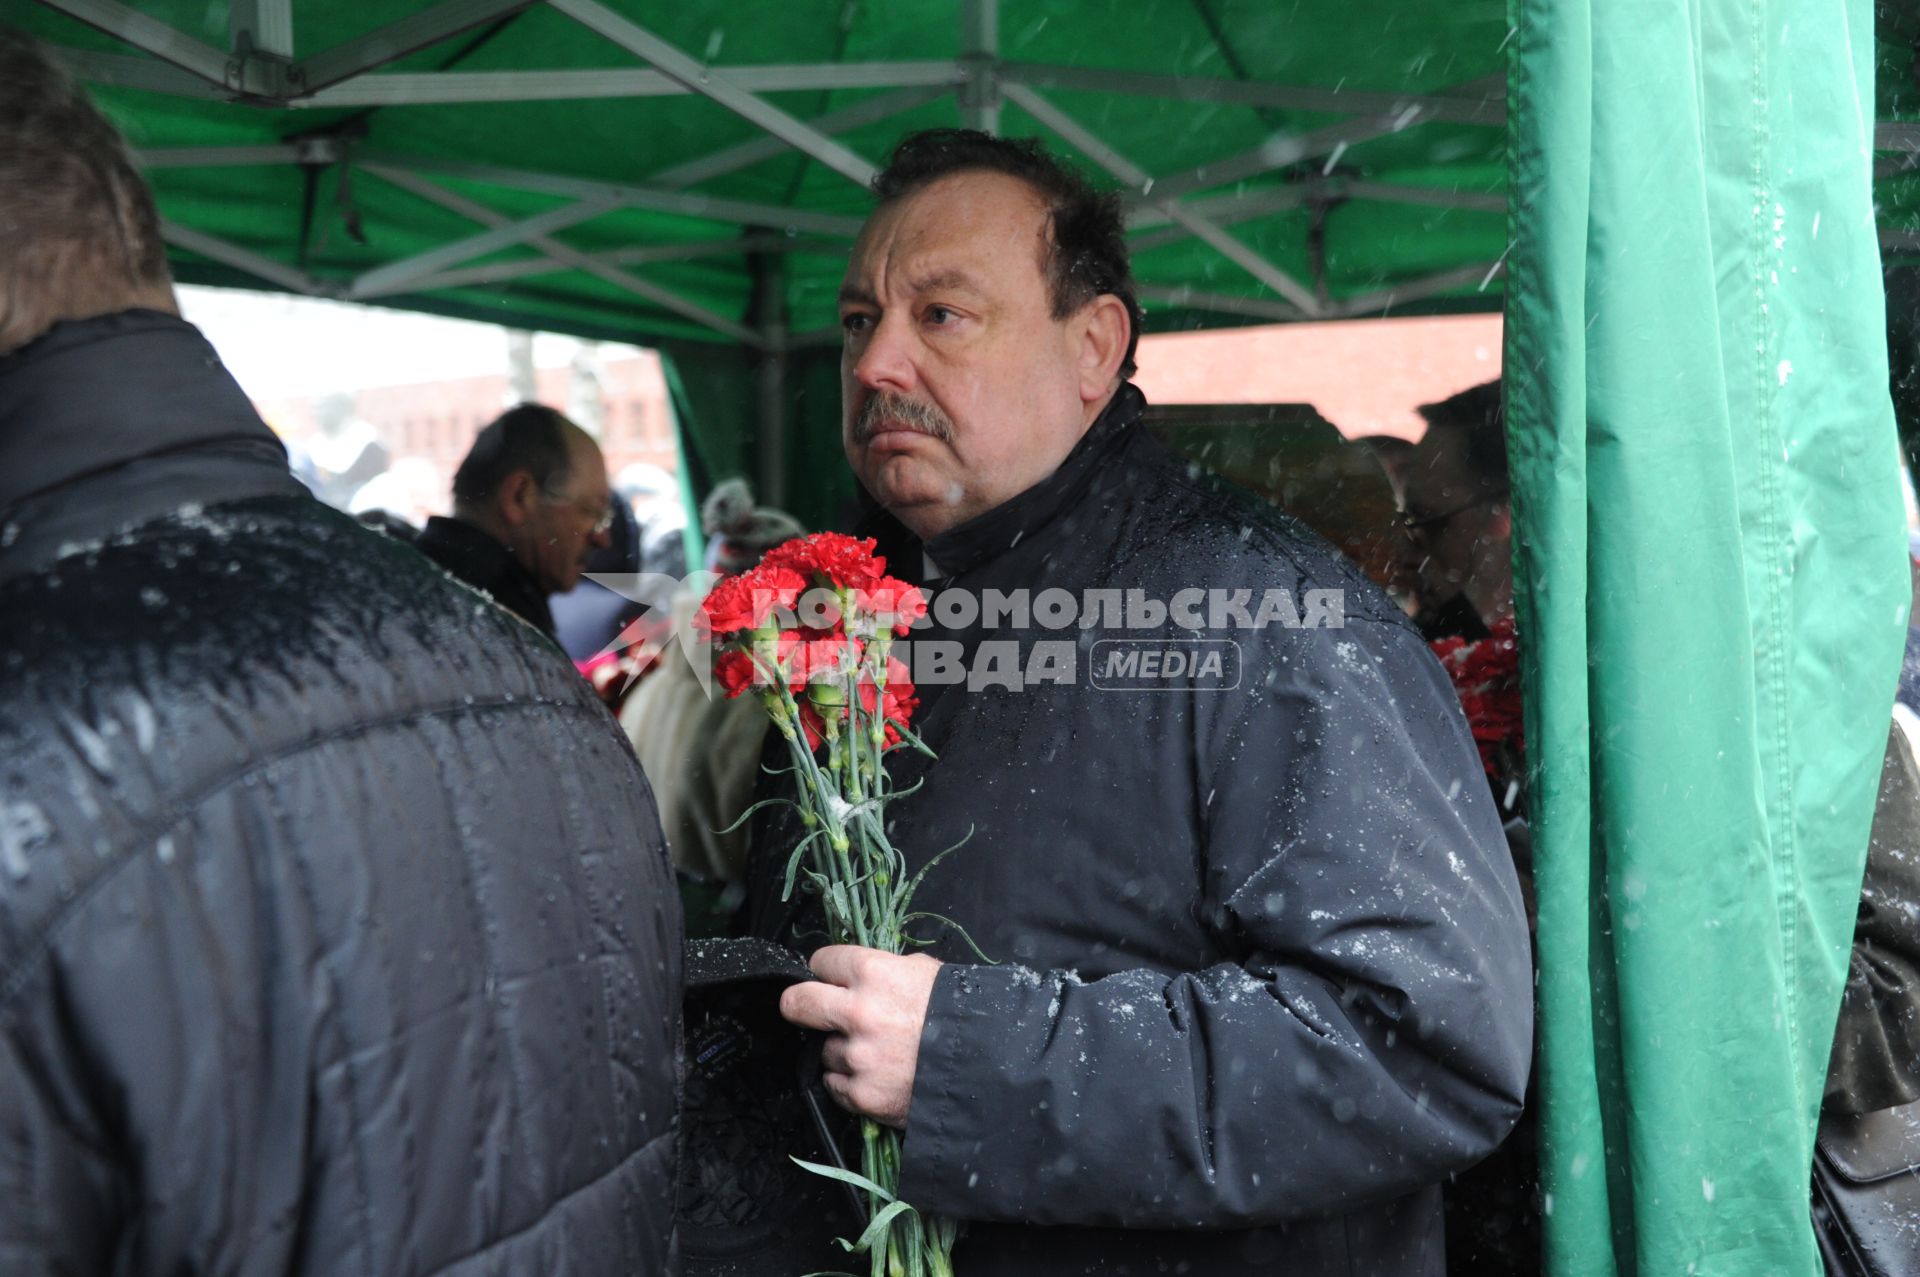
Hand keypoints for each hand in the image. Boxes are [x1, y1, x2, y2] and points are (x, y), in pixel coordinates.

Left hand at [779, 946, 942, 1128]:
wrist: (985, 1066)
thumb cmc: (958, 1012)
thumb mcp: (924, 971)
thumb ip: (883, 971)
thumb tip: (855, 975)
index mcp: (872, 973)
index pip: (820, 962)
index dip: (828, 971)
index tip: (832, 980)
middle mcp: (858, 1012)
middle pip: (796, 1003)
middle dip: (800, 1005)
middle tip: (811, 1011)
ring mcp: (857, 1056)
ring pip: (823, 1049)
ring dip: (842, 1050)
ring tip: (875, 1052)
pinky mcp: (861, 1094)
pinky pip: (835, 1084)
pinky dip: (850, 1081)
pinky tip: (876, 1075)